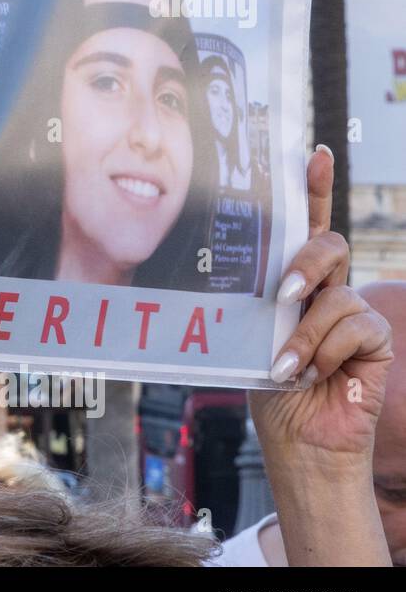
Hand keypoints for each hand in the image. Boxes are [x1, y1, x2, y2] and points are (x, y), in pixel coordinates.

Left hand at [250, 148, 392, 465]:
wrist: (298, 437)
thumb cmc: (268, 386)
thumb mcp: (248, 335)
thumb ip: (250, 302)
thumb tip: (216, 274)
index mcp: (293, 280)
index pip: (306, 227)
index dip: (314, 188)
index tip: (313, 153)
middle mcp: (327, 289)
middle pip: (329, 245)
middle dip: (307, 260)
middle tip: (282, 292)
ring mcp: (355, 312)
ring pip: (337, 295)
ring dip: (304, 333)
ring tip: (285, 366)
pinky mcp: (376, 339)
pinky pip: (356, 325)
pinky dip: (326, 350)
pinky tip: (312, 373)